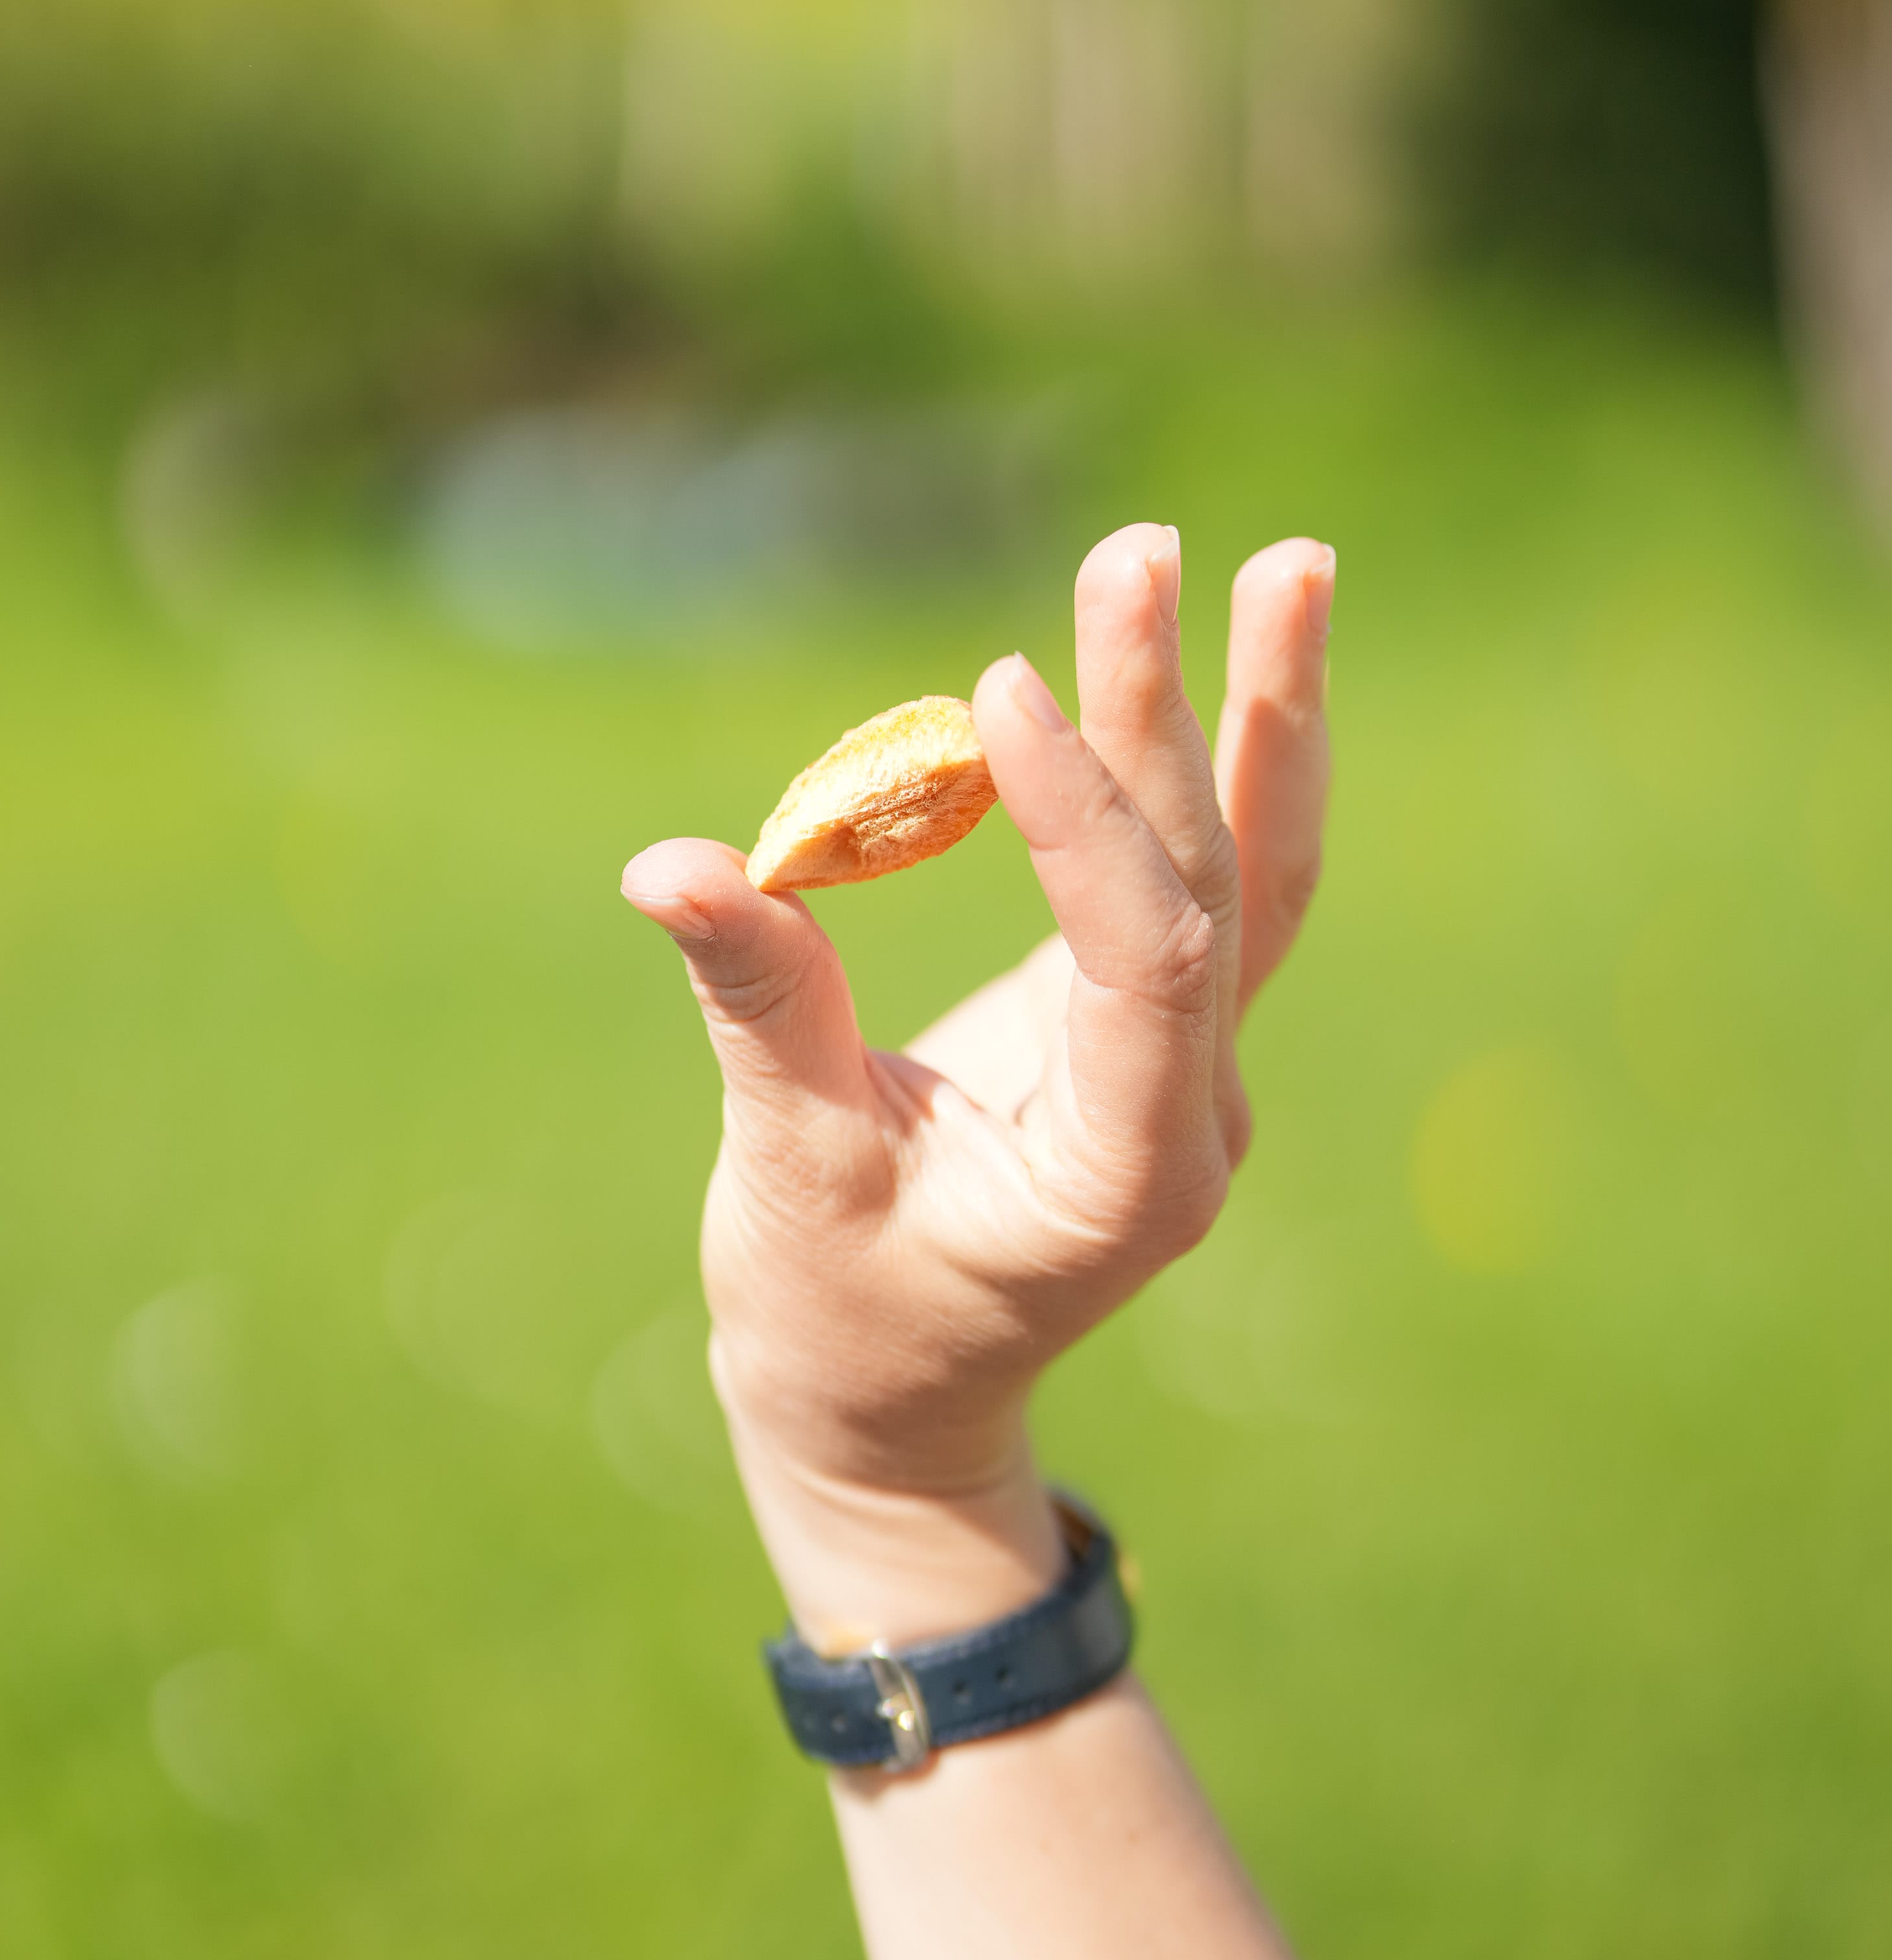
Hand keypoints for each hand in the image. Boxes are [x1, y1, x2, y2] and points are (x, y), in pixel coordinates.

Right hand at [622, 525, 1333, 1645]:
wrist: (896, 1409)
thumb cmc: (831, 1316)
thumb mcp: (786, 1174)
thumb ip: (762, 1010)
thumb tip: (670, 865)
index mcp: (1127, 1174)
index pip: (1146, 958)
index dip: (1079, 819)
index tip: (999, 692)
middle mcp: (1197, 1117)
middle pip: (1215, 881)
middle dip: (1170, 711)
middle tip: (1139, 550)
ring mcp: (1200, 1072)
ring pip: (1261, 869)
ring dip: (1268, 714)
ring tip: (1290, 562)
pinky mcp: (1168, 1030)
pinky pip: (1222, 882)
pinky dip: (1228, 764)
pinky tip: (1242, 648)